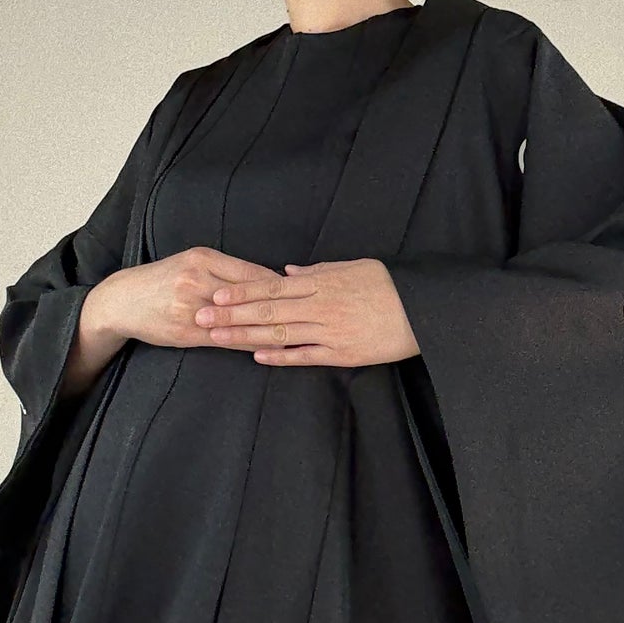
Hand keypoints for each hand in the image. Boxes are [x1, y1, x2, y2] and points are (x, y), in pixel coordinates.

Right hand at [93, 248, 286, 349]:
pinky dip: (248, 343)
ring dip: (268, 328)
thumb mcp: (192, 265)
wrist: (122, 301)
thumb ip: (225, 272)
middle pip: (250, 294)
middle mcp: (198, 279)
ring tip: (295, 335)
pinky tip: (265, 347)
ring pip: (241, 318)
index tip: (302, 294)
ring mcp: (191, 306)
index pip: (252, 272)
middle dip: (280, 307)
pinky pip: (225, 338)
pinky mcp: (186, 330)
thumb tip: (268, 281)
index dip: (280, 286)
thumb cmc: (162, 281)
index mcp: (203, 258)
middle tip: (308, 315)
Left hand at [197, 257, 420, 366]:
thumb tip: (288, 270)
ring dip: (245, 335)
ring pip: (279, 332)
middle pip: (268, 309)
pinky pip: (305, 355)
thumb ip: (319, 269)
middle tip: (199, 318)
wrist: (423, 311)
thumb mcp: (355, 267)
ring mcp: (330, 331)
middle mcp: (321, 306)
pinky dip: (280, 355)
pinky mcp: (342, 353)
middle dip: (230, 315)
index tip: (215, 296)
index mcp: (323, 282)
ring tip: (217, 337)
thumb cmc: (390, 285)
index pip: (272, 285)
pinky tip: (256, 355)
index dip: (241, 292)